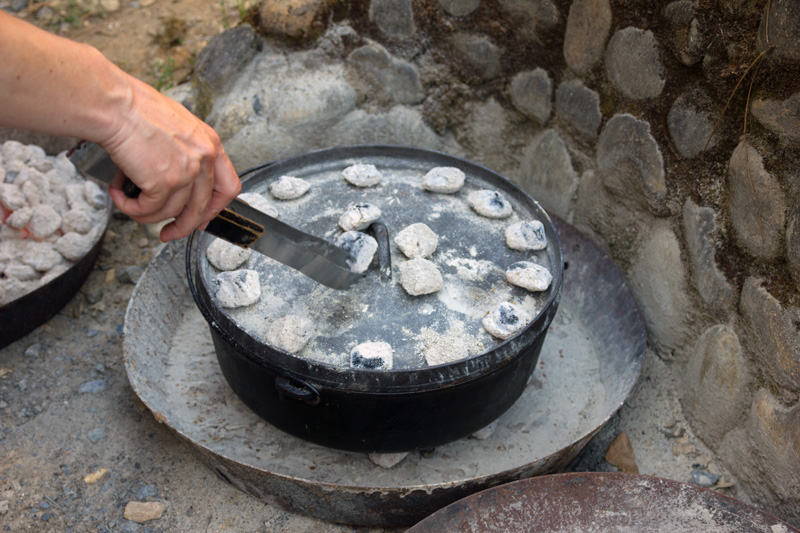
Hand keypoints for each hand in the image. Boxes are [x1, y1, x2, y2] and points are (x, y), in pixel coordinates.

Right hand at [101, 75, 240, 241]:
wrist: (114, 105)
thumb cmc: (136, 110)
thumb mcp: (177, 128)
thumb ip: (187, 154)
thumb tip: (180, 182)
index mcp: (210, 144)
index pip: (228, 187)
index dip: (215, 207)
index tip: (201, 217)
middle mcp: (204, 158)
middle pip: (203, 208)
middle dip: (184, 226)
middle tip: (168, 232)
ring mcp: (186, 172)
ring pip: (173, 213)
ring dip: (147, 215)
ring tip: (128, 202)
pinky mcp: (164, 182)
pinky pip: (149, 210)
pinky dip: (130, 208)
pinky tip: (120, 196)